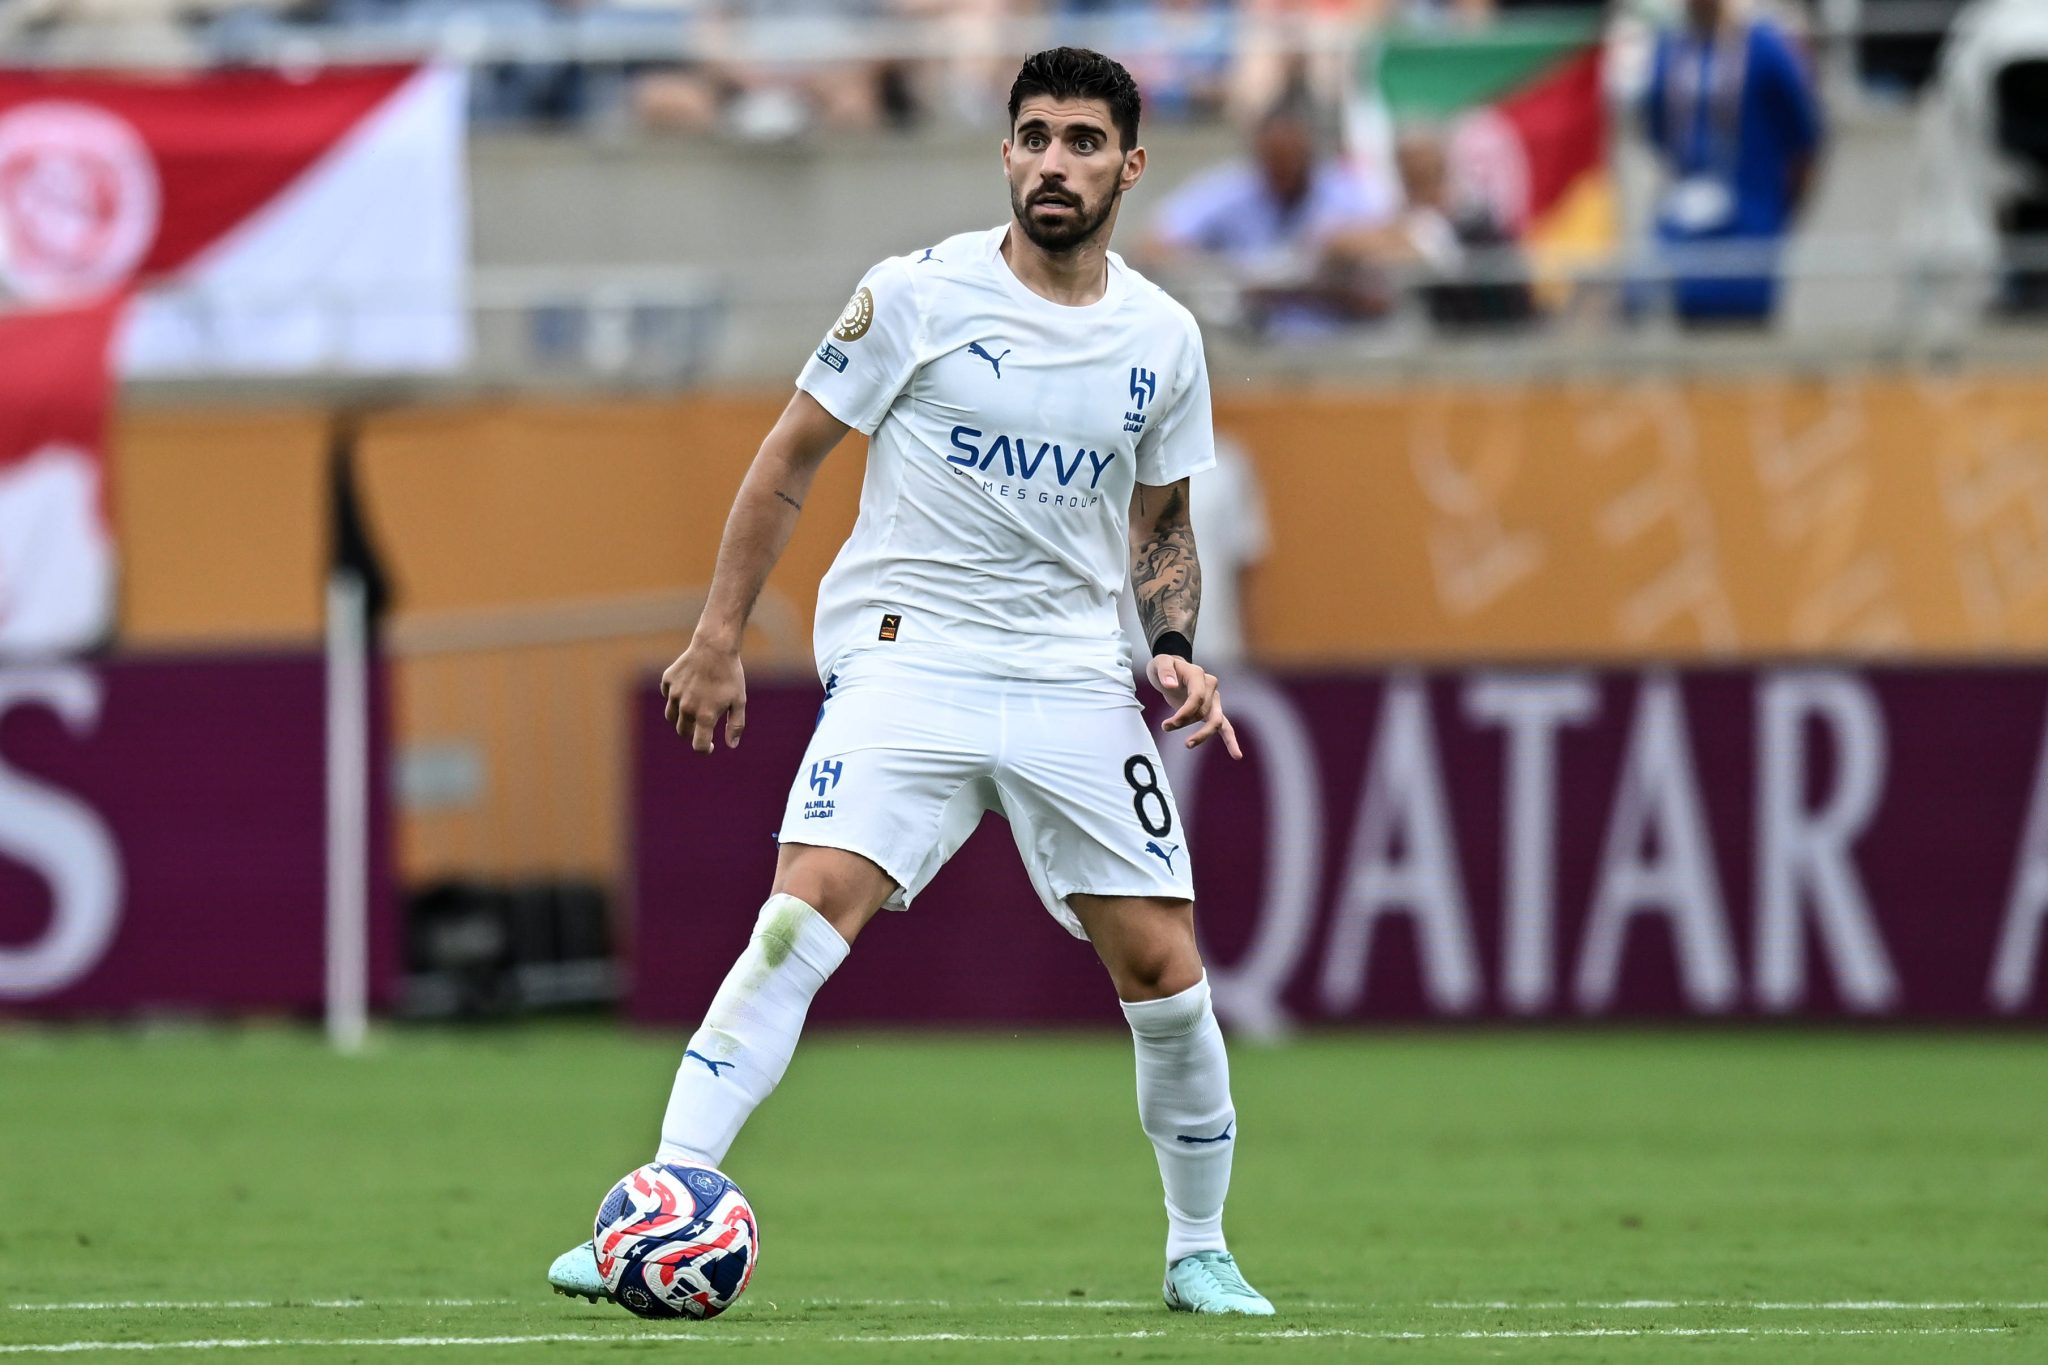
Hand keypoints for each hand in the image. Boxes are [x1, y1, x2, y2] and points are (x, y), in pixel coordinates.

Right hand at [661, 637, 747, 753]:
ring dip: (681, 717)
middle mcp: (687, 708)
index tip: (711, 746)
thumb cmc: (730, 675)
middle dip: (692, 732)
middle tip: (703, 723)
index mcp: (705, 716)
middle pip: (683, 732)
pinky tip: (688, 688)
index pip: (699, 745)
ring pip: (672, 716)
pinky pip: (668, 696)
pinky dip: (675, 696)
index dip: (705, 749)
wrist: (715, 646)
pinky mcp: (668, 681)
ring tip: (694, 706)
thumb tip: (732, 745)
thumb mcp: (739, 701)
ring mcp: (675, 694)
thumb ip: (736, 725)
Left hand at [1149, 654, 1241, 758]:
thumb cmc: (1164, 666)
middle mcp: (1211, 686)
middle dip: (1186, 721)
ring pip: (1215, 721)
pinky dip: (1231, 740)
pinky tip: (1237, 755)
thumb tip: (1170, 686)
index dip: (1185, 712)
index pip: (1197, 697)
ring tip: (1187, 744)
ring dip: (1202, 735)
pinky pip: (1225, 726)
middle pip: (1204, 711)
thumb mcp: (1159, 663)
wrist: (1172, 670)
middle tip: (1167, 727)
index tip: (1169, 722)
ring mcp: (1214, 699)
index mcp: (1199, 675)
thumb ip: (1164, 672)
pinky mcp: (1213, 710)